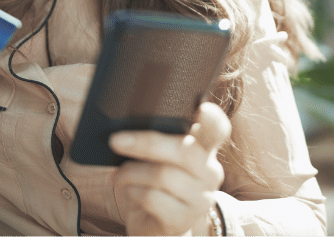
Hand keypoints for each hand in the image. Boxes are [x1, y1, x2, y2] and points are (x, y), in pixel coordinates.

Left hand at [111, 102, 230, 235]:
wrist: (156, 226)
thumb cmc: (155, 183)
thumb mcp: (159, 157)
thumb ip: (158, 138)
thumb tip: (129, 126)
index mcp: (205, 149)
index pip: (217, 131)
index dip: (213, 119)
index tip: (203, 109)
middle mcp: (210, 172)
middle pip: (183, 150)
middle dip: (145, 143)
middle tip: (116, 140)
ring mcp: (200, 199)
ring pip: (162, 175)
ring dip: (131, 172)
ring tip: (120, 174)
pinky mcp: (183, 220)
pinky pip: (152, 198)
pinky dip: (132, 192)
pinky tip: (130, 191)